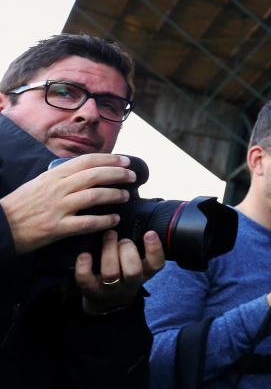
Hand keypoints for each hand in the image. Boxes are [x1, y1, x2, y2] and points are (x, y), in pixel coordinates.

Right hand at [0, 153, 135, 253]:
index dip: (109, 160)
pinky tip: (115, 219)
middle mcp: (57, 188)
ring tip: (126, 196)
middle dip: (118, 174)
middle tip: (133, 176)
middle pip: (95, 176)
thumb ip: (61, 177)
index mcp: (53, 175)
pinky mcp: (57, 228)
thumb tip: (86, 171)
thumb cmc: (20, 205)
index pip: (86, 161)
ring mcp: (58, 208)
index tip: (125, 161)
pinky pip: (87, 223)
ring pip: (94, 196)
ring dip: (115, 195)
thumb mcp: (39, 183)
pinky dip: (105, 220)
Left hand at [75, 229, 165, 314]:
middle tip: (122, 239)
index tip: (149, 233)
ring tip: (107, 235)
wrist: (107, 303)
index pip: (156, 264)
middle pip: (133, 270)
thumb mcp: (139, 265)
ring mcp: (110, 288)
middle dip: (127, 250)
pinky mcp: (91, 290)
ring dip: (108, 251)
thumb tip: (135, 222)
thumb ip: (139, 248)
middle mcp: (129, 282)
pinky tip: (84, 255)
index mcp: (144, 273)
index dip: (155, 249)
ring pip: (110, 273)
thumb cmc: (124, 275)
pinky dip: (84, 267)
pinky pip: (86, 280)